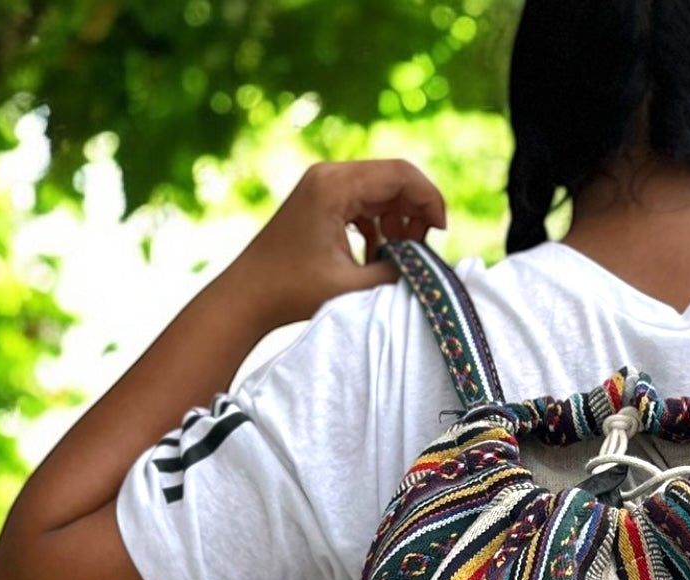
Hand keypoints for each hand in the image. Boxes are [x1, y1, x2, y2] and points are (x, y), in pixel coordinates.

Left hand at [221, 158, 446, 329]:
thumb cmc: (293, 290)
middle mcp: (329, 175)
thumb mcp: (353, 287)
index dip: (430, 200)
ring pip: (382, 190)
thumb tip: (428, 267)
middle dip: (417, 211)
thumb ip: (397, 272)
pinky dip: (381, 225)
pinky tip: (378, 253)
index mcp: (335, 186)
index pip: (401, 175)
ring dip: (400, 220)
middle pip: (394, 178)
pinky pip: (366, 202)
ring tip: (399, 253)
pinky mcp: (322, 200)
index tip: (440, 234)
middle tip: (420, 249)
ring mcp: (324, 185)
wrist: (248, 294)